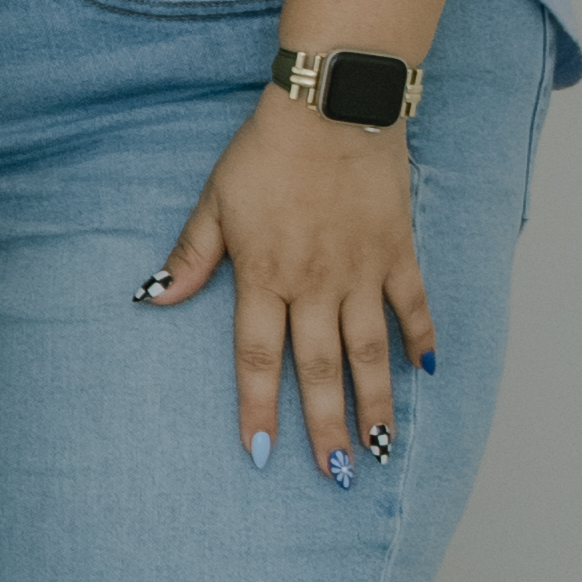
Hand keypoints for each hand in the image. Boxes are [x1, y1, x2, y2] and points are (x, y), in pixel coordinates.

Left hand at [144, 93, 431, 476]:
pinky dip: (421, 338)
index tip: (260, 452)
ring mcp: (360, 270)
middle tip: (334, 473)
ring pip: (369, 351)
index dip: (257, 407)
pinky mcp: (397, 250)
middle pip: (318, 368)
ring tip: (381, 448)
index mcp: (263, 275)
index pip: (256, 356)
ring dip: (375, 402)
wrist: (332, 107)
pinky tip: (427, 373)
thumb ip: (191, 255)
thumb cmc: (265, 151)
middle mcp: (313, 283)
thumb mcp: (215, 201)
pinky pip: (412, 305)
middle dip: (324, 425)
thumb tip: (154, 297)